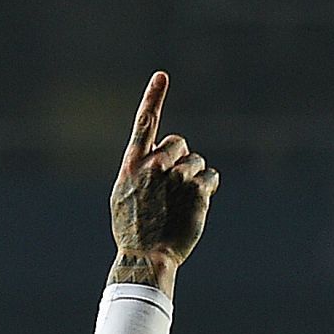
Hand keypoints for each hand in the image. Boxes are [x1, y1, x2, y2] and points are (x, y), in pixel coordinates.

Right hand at [108, 72, 216, 295]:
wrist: (145, 257)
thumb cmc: (132, 230)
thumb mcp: (122, 196)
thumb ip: (138, 171)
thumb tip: (158, 157)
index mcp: (133, 165)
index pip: (144, 124)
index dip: (153, 98)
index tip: (162, 76)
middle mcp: (154, 165)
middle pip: (179, 143)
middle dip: (180, 158)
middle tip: (171, 186)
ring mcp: (176, 176)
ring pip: (196, 162)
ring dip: (193, 179)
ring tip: (179, 204)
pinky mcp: (197, 190)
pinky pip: (211, 178)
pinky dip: (206, 190)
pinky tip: (193, 207)